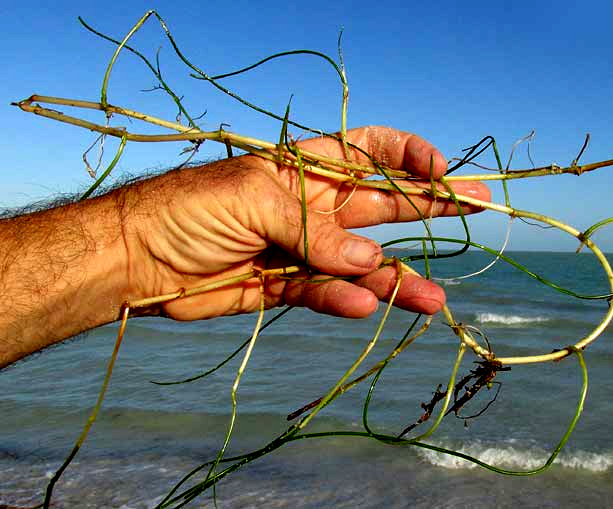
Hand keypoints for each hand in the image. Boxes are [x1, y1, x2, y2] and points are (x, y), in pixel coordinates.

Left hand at [122, 126, 489, 319]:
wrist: (136, 260)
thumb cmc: (187, 209)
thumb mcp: (252, 201)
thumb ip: (315, 231)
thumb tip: (368, 261)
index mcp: (306, 169)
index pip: (370, 151)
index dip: (407, 156)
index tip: (439, 169)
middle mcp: (313, 207)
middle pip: (382, 205)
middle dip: (428, 206)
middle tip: (476, 207)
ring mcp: (304, 249)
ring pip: (362, 262)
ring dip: (396, 279)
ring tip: (433, 299)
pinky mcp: (286, 287)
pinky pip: (326, 294)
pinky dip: (344, 302)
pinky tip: (364, 308)